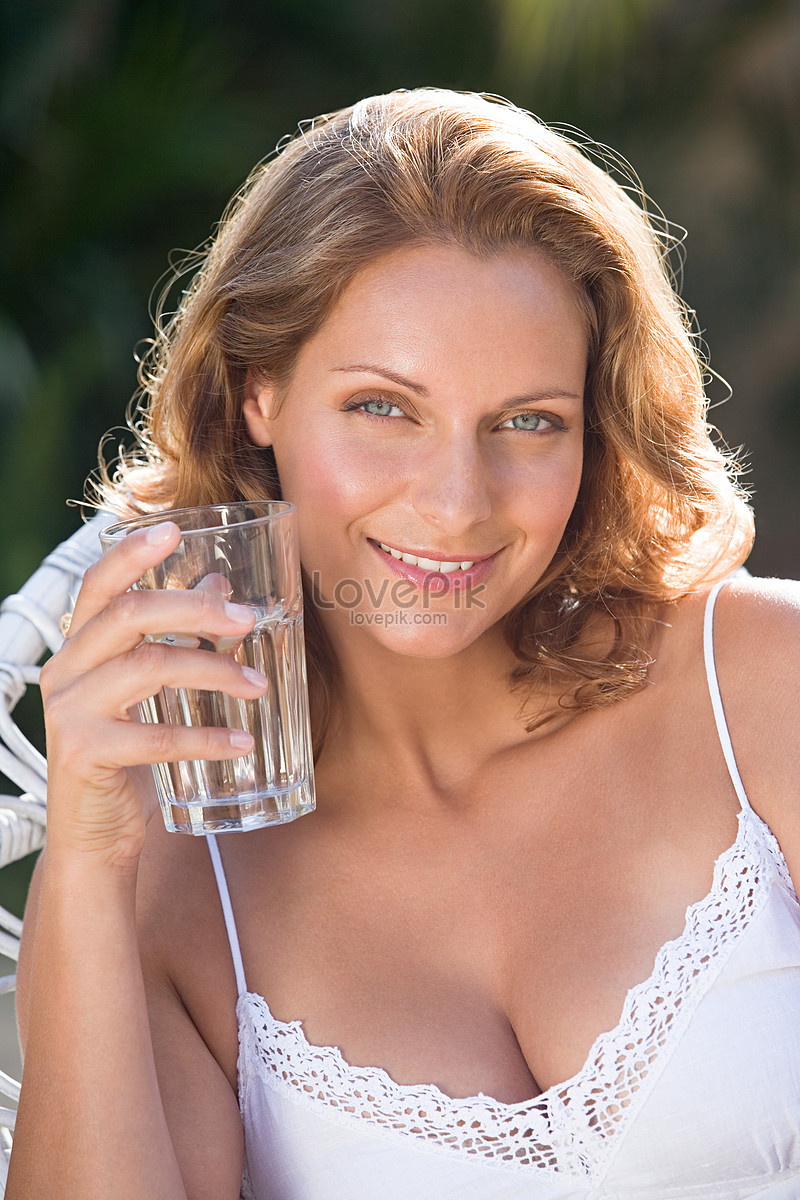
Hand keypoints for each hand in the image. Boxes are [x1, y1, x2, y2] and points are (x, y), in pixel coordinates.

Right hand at [40, 521, 267, 868]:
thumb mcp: (153, 694)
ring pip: (147, 666)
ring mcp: (70, 712)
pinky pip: (154, 736)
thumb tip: (224, 589)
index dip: (133, 553)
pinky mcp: (86, 754)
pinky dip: (205, 738)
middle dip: (196, 609)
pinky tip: (241, 742)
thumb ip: (180, 640)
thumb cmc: (128, 758)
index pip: (98, 585)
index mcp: (79, 648)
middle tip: (249, 619)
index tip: (175, 528)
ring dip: (214, 671)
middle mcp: (65, 671)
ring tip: (259, 688)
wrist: (95, 838)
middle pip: (129, 614)